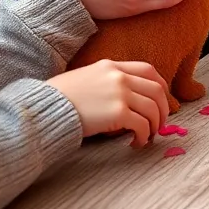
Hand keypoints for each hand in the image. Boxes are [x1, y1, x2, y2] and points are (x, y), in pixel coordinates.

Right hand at [47, 60, 168, 147]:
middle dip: (163, 109)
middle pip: (156, 90)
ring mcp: (120, 93)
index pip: (149, 70)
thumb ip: (107, 81)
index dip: (161, 87)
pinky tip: (136, 143)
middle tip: (160, 124)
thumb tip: (125, 99)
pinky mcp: (117, 112)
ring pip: (153, 109)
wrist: (45, 107)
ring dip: (155, 125)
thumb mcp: (86, 77)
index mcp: (112, 66)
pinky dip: (144, 136)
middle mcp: (119, 76)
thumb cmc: (60, 97)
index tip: (162, 101)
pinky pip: (142, 125)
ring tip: (148, 136)